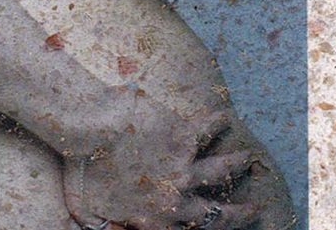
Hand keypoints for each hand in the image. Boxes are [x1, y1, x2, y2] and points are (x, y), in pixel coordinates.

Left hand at [62, 91, 261, 229]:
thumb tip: (109, 229)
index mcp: (154, 219)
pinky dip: (217, 123)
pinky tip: (222, 118)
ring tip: (246, 159)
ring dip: (237, 165)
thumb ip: (103, 225)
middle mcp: (175, 199)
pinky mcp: (181, 137)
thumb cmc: (79, 169)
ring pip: (221, 171)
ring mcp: (182, 168)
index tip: (225, 224)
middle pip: (218, 214)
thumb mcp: (86, 210)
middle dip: (242, 214)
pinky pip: (207, 130)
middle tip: (256, 208)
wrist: (85, 130)